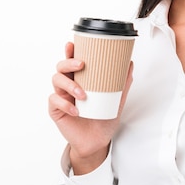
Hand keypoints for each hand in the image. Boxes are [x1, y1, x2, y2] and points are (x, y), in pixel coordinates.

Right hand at [49, 42, 133, 173]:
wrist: (97, 140)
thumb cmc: (104, 118)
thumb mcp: (117, 99)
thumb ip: (123, 82)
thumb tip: (130, 63)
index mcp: (81, 79)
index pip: (73, 61)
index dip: (70, 51)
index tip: (72, 44)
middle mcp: (69, 85)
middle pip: (61, 67)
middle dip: (68, 63)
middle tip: (81, 65)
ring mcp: (61, 96)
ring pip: (56, 80)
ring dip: (69, 85)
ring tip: (83, 94)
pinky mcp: (56, 110)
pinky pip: (55, 101)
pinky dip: (65, 104)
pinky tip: (76, 110)